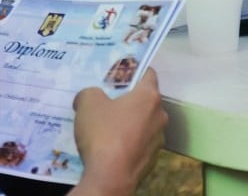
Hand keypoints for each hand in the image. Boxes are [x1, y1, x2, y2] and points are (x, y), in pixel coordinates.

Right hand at [71, 69, 167, 195]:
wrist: (110, 177)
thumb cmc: (103, 133)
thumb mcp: (87, 102)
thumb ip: (90, 92)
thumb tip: (90, 97)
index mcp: (148, 96)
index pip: (148, 73)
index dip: (134, 70)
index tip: (119, 74)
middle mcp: (160, 115)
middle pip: (145, 100)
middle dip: (128, 99)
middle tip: (106, 100)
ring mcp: (158, 139)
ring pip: (143, 122)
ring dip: (129, 121)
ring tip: (106, 126)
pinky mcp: (153, 159)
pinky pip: (140, 142)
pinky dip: (128, 141)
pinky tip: (110, 146)